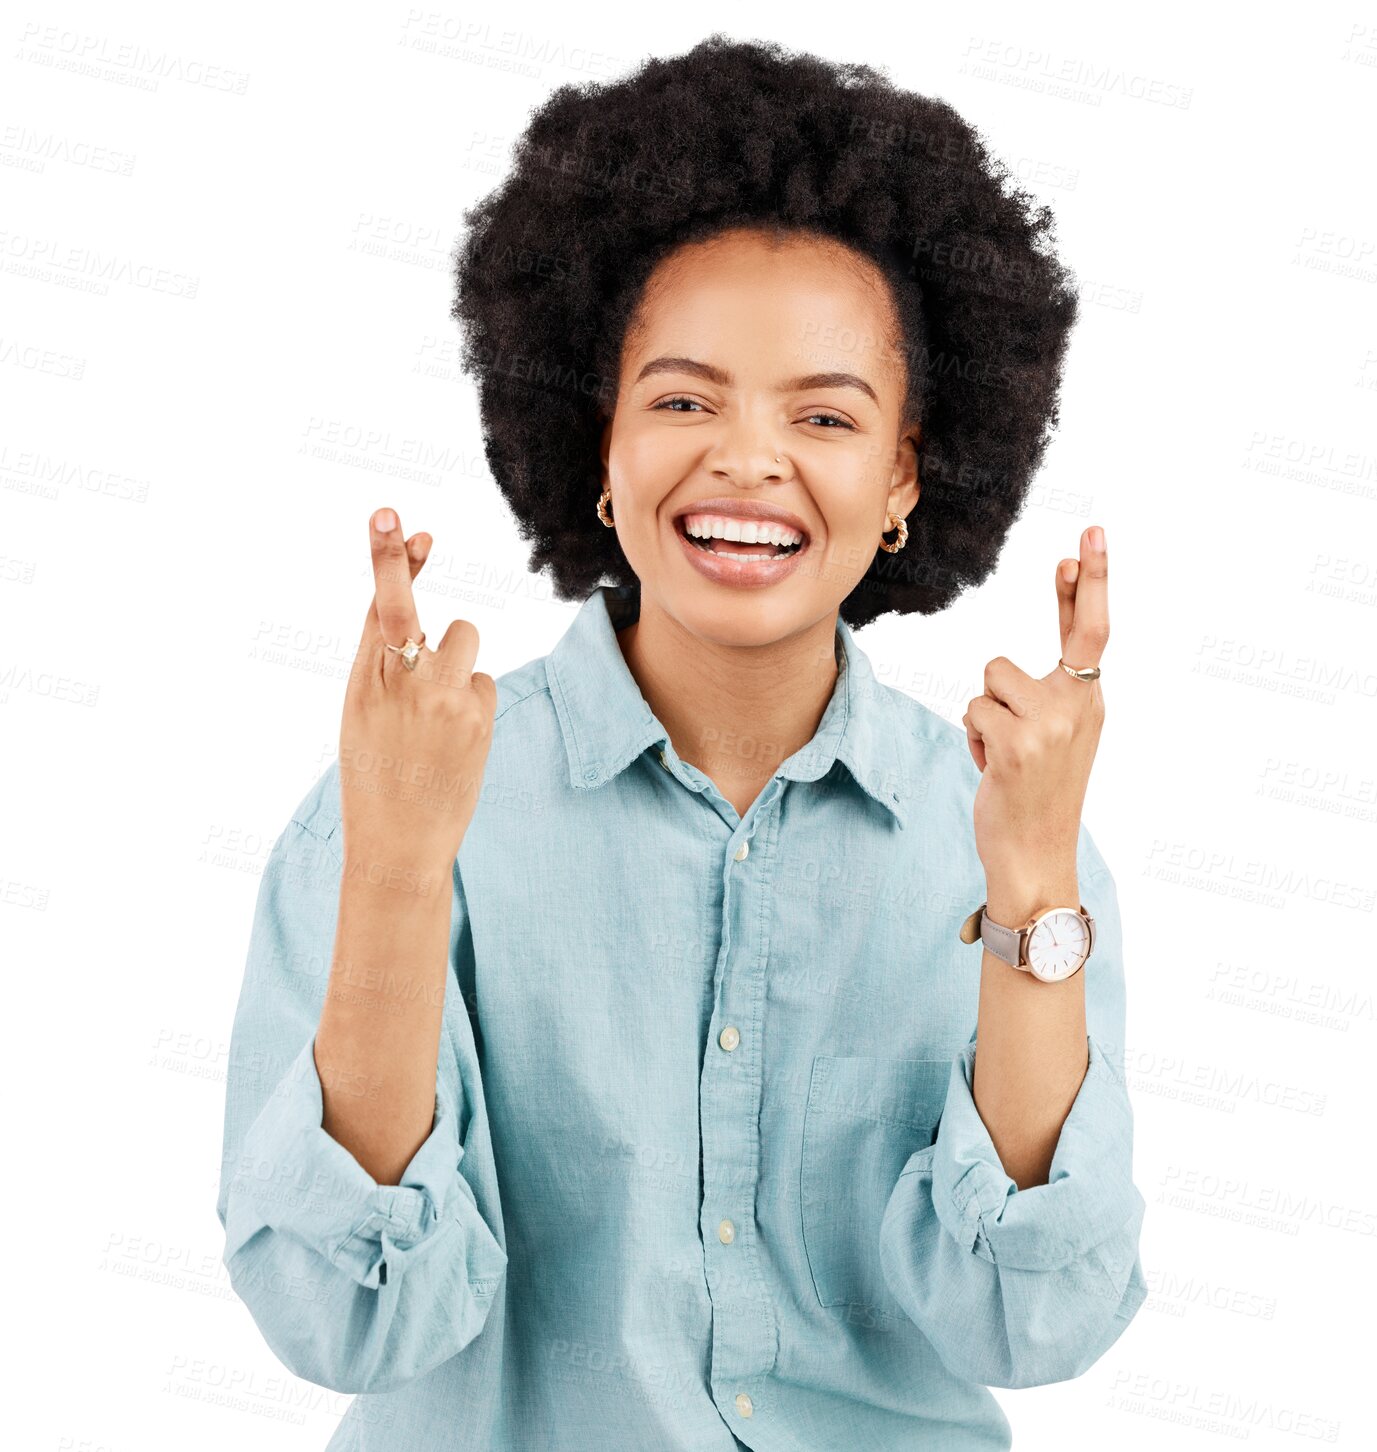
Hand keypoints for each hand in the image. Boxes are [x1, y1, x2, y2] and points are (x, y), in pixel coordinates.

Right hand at [338, 507, 497, 875]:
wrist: (399, 846)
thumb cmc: (380, 783)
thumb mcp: (364, 721)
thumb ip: (386, 668)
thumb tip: (422, 626)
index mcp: (361, 683)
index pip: (374, 607)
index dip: (388, 560)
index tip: (391, 519)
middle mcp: (395, 684)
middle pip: (405, 605)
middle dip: (397, 561)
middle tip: (400, 522)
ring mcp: (437, 698)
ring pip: (463, 637)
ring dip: (459, 659)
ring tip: (441, 710)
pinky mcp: (474, 717)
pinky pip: (484, 682)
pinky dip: (475, 703)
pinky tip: (458, 741)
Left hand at [961, 525, 1107, 906]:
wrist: (1035, 856)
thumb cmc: (1032, 794)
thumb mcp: (1050, 741)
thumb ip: (1042, 699)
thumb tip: (1001, 672)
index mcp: (1089, 703)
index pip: (1092, 633)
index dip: (1091, 584)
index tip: (1089, 539)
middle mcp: (1081, 706)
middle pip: (1077, 630)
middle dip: (1088, 581)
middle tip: (1088, 534)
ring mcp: (1053, 723)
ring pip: (993, 676)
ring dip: (985, 712)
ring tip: (1001, 751)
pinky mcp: (1020, 742)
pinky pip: (975, 708)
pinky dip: (974, 737)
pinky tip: (993, 767)